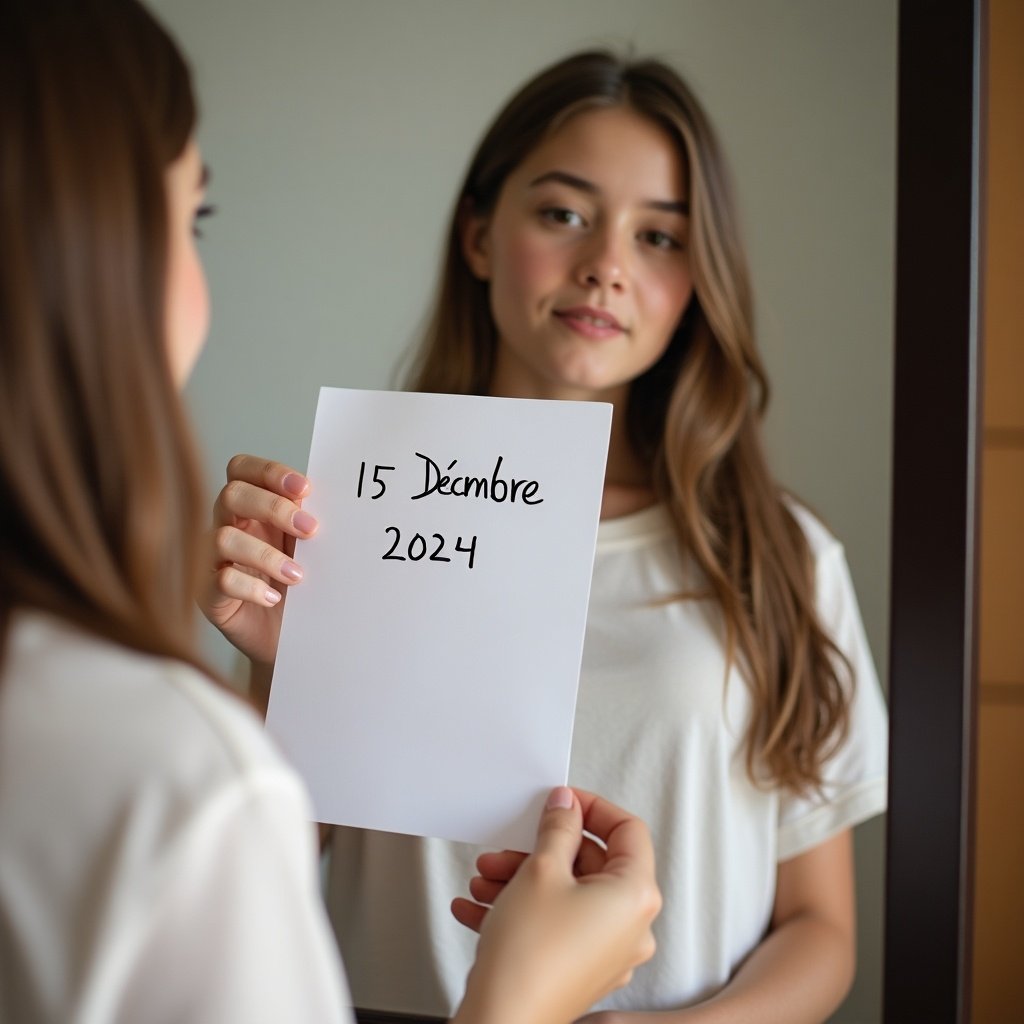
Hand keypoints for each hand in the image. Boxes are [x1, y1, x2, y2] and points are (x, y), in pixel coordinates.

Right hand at [200, 454, 318, 666]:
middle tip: (310, 530)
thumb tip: (316, 498)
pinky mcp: (207, 595)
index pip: (242, 470)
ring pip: (222, 538)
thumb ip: (303, 521)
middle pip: (231, 495)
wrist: (288, 638)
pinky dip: (250, 588)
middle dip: (273, 507)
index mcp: (250, 509)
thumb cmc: (295, 587)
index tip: (305, 489)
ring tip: (297, 576)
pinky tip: (273, 598)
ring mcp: (211, 561)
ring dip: (266, 555)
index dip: (269, 472)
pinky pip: (220, 581)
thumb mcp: (303, 549)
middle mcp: (226, 527)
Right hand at [451, 787, 660, 1023]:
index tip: (563, 802)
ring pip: (567, 895)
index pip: (628, 829)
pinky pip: (555, 925)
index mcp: (636, 896)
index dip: (592, 808)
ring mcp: (607, 952)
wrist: (501, 1023)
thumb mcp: (542, 869)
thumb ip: (558, 827)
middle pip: (591, 864)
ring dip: (522, 880)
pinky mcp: (580, 969)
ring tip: (486, 879)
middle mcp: (631, 927)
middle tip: (510, 846)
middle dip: (541, 850)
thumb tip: (566, 806)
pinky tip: (480, 906)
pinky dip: (522, 910)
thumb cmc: (530, 958)